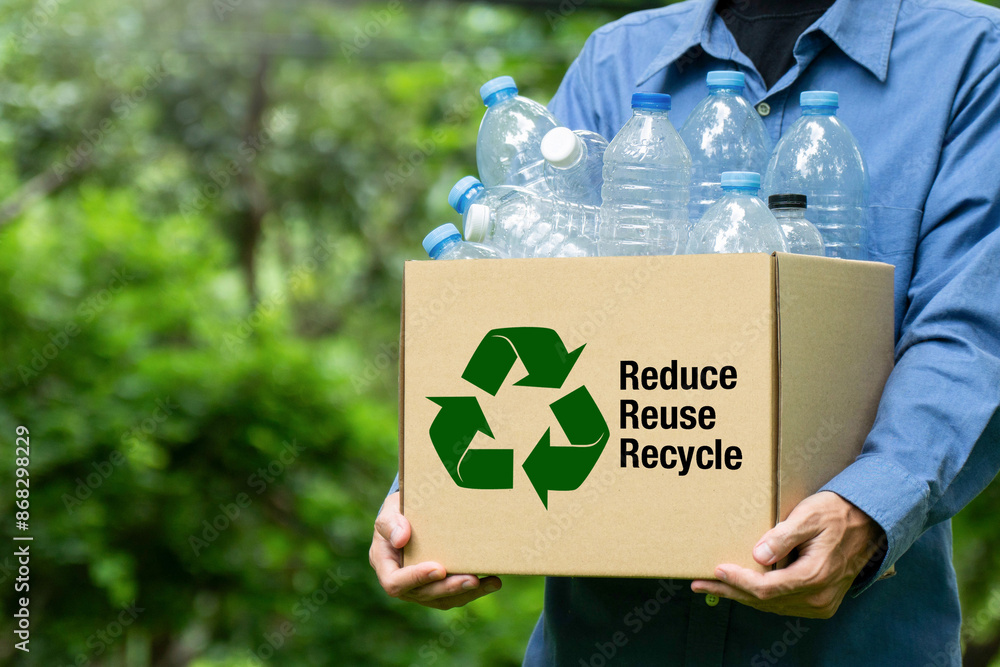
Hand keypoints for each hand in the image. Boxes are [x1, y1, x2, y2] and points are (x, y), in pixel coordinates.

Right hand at [369, 491, 501, 608]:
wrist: (412, 516)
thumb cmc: (399, 512)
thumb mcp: (391, 511)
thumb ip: (391, 523)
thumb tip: (401, 539)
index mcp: (385, 565)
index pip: (395, 582)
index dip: (415, 579)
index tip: (438, 568)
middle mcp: (401, 582)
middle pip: (423, 594)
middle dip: (448, 588)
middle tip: (471, 579)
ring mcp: (419, 588)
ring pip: (442, 600)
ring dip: (466, 593)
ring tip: (488, 583)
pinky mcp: (437, 588)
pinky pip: (454, 596)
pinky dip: (474, 591)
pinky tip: (492, 582)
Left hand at [691, 491, 884, 618]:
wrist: (870, 524)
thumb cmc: (836, 514)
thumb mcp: (808, 517)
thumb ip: (782, 537)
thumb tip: (757, 555)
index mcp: (814, 576)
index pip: (765, 588)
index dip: (737, 581)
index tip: (715, 569)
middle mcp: (817, 597)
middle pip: (764, 601)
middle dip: (730, 592)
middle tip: (700, 584)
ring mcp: (820, 603)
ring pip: (772, 605)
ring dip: (742, 596)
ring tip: (713, 586)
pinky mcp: (820, 602)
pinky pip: (783, 604)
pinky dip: (760, 598)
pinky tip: (742, 588)